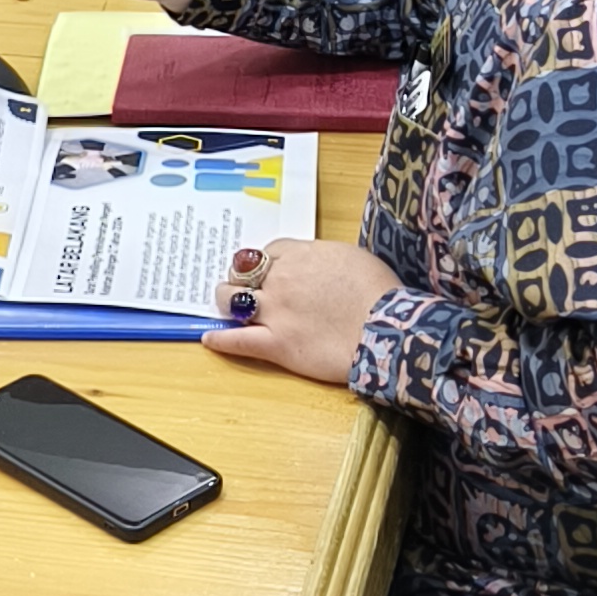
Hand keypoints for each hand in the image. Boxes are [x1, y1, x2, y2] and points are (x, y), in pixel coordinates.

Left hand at [206, 237, 403, 381]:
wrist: (386, 329)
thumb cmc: (379, 292)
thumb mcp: (352, 257)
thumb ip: (325, 259)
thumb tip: (317, 265)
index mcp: (301, 254)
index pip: (268, 251)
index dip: (265, 261)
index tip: (266, 269)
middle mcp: (281, 279)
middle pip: (242, 272)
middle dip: (239, 278)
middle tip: (241, 285)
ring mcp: (275, 312)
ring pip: (232, 300)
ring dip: (226, 301)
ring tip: (224, 305)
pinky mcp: (277, 344)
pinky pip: (238, 341)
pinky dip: (220, 340)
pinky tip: (210, 338)